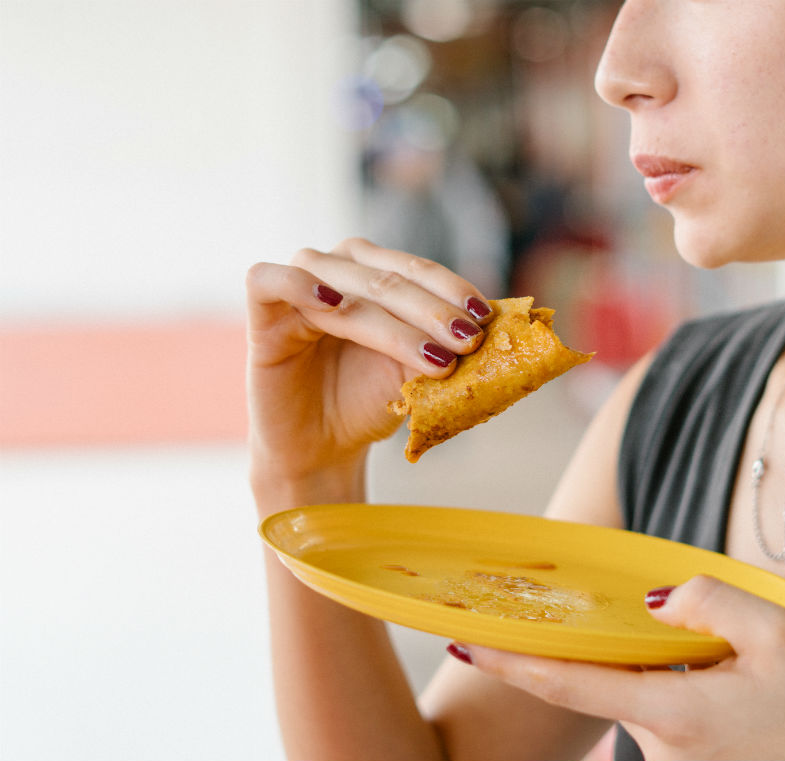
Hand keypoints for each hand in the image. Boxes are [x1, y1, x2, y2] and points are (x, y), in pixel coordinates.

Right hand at [246, 238, 491, 499]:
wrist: (322, 446)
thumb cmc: (368, 401)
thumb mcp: (416, 368)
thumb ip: (444, 341)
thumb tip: (500, 322)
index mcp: (375, 271)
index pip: (418, 268)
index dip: (452, 289)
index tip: (486, 317)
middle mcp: (337, 268)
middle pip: (390, 278)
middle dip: (434, 312)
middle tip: (470, 342)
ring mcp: (298, 286)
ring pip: (348, 287)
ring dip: (396, 320)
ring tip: (433, 357)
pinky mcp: (262, 313)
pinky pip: (269, 280)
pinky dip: (299, 284)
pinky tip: (334, 304)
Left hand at [456, 576, 784, 760]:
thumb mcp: (781, 635)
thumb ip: (711, 601)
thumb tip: (654, 597)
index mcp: (675, 712)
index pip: (568, 684)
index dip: (510, 661)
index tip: (461, 640)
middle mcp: (662, 745)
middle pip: (602, 681)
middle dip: (586, 645)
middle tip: (585, 608)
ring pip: (635, 693)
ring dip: (642, 660)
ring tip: (701, 645)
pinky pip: (660, 709)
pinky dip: (664, 678)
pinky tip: (711, 669)